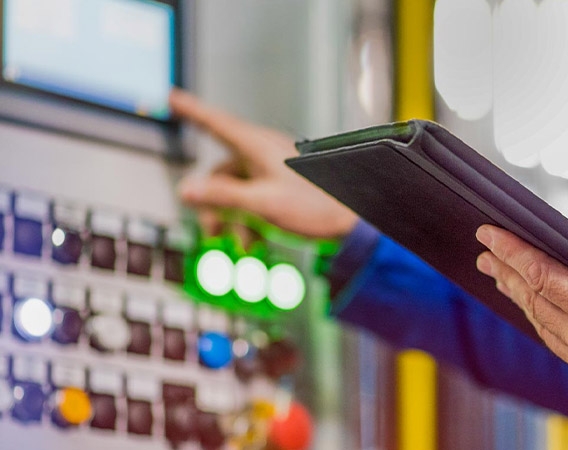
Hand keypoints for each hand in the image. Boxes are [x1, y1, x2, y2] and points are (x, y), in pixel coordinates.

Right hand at [170, 89, 358, 238]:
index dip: (192, 111)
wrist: (354, 221)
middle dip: (214, 204)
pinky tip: (255, 241)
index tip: (172, 98)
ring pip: (238, 188)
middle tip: (213, 231)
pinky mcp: (284, 184)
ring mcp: (275, 168)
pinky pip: (255, 197)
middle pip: (223, 170)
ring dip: (234, 217)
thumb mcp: (263, 204)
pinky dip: (249, 218)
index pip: (216, 123)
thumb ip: (223, 197)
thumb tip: (186, 190)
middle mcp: (265, 153)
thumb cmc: (318, 207)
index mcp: (258, 147)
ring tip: (242, 244)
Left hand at [475, 197, 567, 443]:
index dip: (511, 252)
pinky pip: (555, 343)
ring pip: (540, 325)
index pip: (541, 276)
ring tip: (501, 277)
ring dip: (518, 297)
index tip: (488, 235)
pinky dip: (539, 321)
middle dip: (505, 273)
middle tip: (483, 254)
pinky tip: (536, 312)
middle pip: (532, 301)